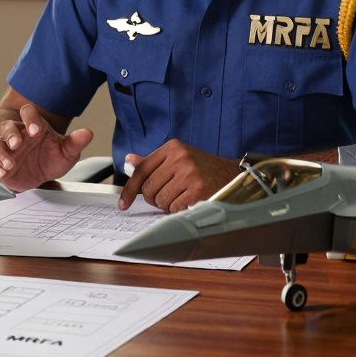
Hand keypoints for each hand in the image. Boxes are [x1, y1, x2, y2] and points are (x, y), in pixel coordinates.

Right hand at [0, 103, 93, 191]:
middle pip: (8, 126)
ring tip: (9, 164)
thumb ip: (75, 142)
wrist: (40, 176)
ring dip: (1, 152)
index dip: (30, 119)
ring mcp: (7, 149)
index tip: (36, 131)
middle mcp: (17, 135)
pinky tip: (3, 173)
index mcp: (34, 126)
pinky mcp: (0, 164)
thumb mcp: (67, 152)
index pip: (28, 113)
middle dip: (11, 134)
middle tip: (17, 144)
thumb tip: (87, 133)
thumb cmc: (51, 158)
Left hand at [118, 139, 240, 212]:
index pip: (142, 170)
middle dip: (155, 198)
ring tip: (181, 196)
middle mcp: (180, 157)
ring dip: (168, 204)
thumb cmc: (202, 169)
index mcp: (173, 147)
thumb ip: (152, 162)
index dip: (130, 189)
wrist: (232, 175)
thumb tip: (129, 162)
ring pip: (161, 200)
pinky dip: (179, 209)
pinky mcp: (198, 189)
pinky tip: (189, 201)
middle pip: (149, 188)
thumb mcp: (178, 159)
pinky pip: (174, 208)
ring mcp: (189, 173)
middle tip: (168, 195)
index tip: (123, 203)